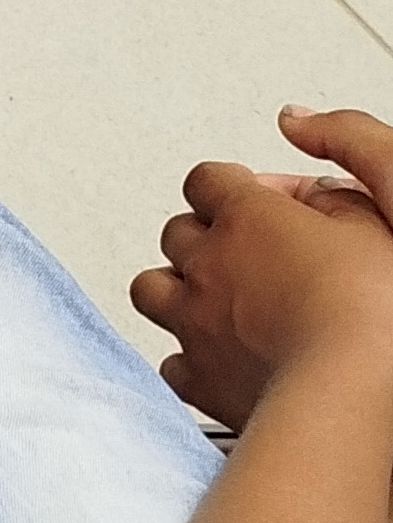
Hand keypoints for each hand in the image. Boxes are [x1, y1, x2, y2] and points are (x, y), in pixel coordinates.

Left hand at [131, 108, 392, 429]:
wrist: (356, 397)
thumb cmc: (380, 311)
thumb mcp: (384, 213)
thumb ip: (344, 158)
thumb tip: (301, 126)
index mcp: (247, 217)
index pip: (208, 179)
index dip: (234, 188)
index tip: (266, 205)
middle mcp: (207, 265)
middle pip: (178, 233)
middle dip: (207, 238)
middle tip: (251, 256)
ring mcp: (194, 321)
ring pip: (153, 289)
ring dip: (178, 291)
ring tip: (218, 303)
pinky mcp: (200, 378)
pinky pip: (172, 361)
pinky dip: (190, 359)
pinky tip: (220, 361)